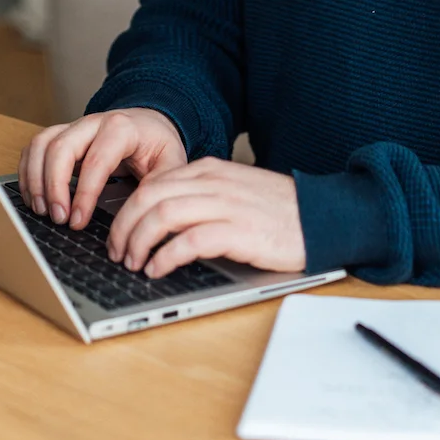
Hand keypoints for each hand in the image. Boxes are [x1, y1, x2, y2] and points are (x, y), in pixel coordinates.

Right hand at [17, 108, 186, 229]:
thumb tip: (139, 215)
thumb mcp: (172, 163)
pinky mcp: (62, 135)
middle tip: (58, 218)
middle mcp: (93, 122)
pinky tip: (34, 197)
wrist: (151, 123)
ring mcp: (75, 127)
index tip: (77, 222)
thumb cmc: (158, 145)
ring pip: (42, 144)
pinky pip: (35, 147)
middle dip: (54, 187)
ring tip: (42, 210)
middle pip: (61, 148)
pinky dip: (28, 172)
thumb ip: (159, 186)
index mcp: (122, 128)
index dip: (83, 194)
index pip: (96, 161)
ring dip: (36, 179)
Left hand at [107, 157, 305, 277]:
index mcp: (210, 169)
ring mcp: (225, 205)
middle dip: (124, 226)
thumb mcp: (234, 189)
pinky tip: (158, 269)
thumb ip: (202, 194)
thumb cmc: (278, 210)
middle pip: (149, 196)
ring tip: (133, 264)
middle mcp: (213, 182)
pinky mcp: (238, 232)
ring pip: (162, 215)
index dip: (127, 210)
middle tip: (117, 252)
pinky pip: (188, 241)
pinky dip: (165, 256)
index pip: (153, 182)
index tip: (119, 234)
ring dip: (139, 242)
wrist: (322, 216)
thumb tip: (161, 216)